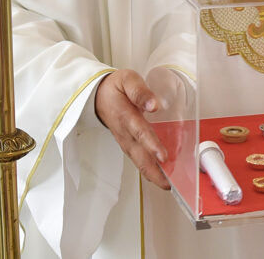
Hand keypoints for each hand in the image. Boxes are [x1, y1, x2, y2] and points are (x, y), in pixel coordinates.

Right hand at [95, 69, 169, 189]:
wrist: (95, 95)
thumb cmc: (115, 87)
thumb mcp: (127, 80)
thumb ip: (140, 92)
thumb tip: (154, 105)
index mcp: (125, 115)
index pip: (140, 132)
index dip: (151, 145)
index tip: (163, 156)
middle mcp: (124, 131)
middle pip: (139, 154)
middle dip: (153, 170)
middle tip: (167, 183)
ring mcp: (124, 140)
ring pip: (138, 160)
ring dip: (151, 173)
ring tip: (166, 184)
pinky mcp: (126, 143)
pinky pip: (137, 158)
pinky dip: (148, 169)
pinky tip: (160, 175)